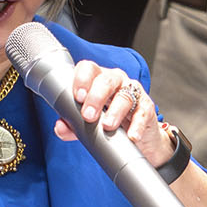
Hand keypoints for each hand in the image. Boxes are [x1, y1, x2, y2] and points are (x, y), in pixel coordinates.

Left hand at [53, 62, 175, 171]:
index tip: (77, 96)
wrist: (137, 137)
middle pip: (105, 81)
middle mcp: (115, 81)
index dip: (81, 79)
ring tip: (107, 126)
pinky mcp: (146, 107)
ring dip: (114, 111)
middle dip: (95, 97)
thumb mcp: (88, 124)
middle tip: (88, 116)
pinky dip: (136, 125)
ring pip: (124, 96)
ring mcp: (132, 92)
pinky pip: (142, 112)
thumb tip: (60, 127)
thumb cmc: (108, 122)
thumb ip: (72, 125)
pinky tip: (131, 135)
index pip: (88, 69)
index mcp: (97, 79)